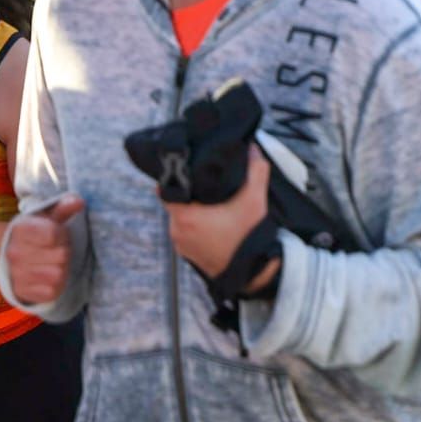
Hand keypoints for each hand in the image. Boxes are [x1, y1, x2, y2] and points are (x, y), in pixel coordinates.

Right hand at [4, 194, 83, 304]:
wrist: (11, 259)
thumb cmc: (36, 235)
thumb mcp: (47, 218)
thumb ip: (63, 208)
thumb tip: (78, 201)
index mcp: (21, 230)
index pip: (54, 233)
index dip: (62, 234)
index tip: (59, 235)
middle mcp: (15, 252)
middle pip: (61, 256)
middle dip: (64, 253)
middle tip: (58, 251)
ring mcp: (17, 274)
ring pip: (57, 275)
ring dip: (62, 270)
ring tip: (55, 264)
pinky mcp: (21, 292)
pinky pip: (51, 291)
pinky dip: (55, 286)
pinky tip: (50, 278)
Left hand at [164, 146, 269, 278]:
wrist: (253, 273)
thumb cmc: (249, 238)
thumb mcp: (255, 200)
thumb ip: (255, 170)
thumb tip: (251, 148)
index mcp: (185, 216)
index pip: (165, 189)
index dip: (175, 178)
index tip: (188, 171)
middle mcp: (177, 231)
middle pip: (175, 203)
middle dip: (190, 194)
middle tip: (209, 188)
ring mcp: (181, 246)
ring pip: (182, 219)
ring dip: (195, 212)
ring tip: (215, 206)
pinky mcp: (189, 255)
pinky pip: (188, 234)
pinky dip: (198, 227)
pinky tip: (216, 224)